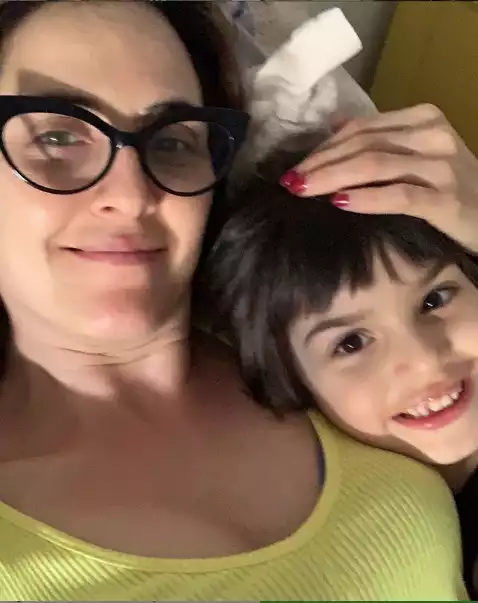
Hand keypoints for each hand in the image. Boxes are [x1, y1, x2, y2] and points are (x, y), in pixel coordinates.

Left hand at [280, 104, 477, 252]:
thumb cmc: (448, 189)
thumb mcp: (416, 156)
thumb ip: (380, 140)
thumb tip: (334, 126)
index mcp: (423, 119)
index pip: (362, 128)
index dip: (323, 147)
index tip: (296, 167)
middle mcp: (432, 135)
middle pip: (363, 144)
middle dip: (320, 163)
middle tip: (291, 182)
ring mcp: (441, 166)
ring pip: (375, 164)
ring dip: (332, 178)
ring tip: (303, 191)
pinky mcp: (446, 198)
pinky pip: (398, 195)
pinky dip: (365, 198)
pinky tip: (339, 203)